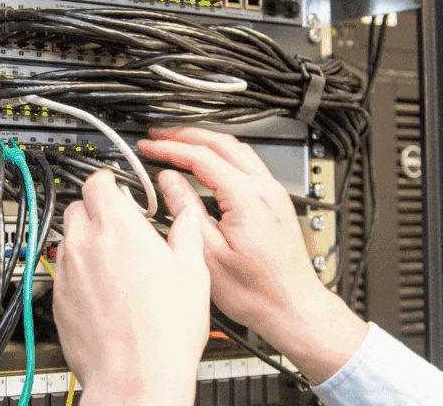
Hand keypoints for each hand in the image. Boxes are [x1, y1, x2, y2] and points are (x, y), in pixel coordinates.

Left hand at [53, 170, 210, 405]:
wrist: (135, 377)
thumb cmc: (164, 331)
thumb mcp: (193, 272)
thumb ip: (186, 232)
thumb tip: (187, 212)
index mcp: (118, 228)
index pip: (98, 182)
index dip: (108, 179)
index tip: (117, 185)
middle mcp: (85, 245)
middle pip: (77, 206)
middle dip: (96, 209)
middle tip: (119, 224)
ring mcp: (67, 273)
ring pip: (68, 239)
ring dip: (86, 240)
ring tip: (113, 260)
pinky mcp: (58, 300)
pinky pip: (63, 272)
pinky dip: (78, 272)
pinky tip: (104, 290)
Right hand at [139, 127, 368, 384]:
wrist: (293, 308)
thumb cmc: (258, 292)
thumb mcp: (210, 255)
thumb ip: (187, 211)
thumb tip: (169, 181)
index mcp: (248, 199)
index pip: (202, 157)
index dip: (170, 148)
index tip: (149, 147)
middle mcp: (266, 190)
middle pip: (222, 143)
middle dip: (186, 135)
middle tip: (159, 136)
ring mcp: (275, 193)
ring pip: (238, 149)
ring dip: (206, 141)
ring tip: (179, 143)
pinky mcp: (277, 202)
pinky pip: (248, 163)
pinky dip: (223, 155)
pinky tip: (210, 164)